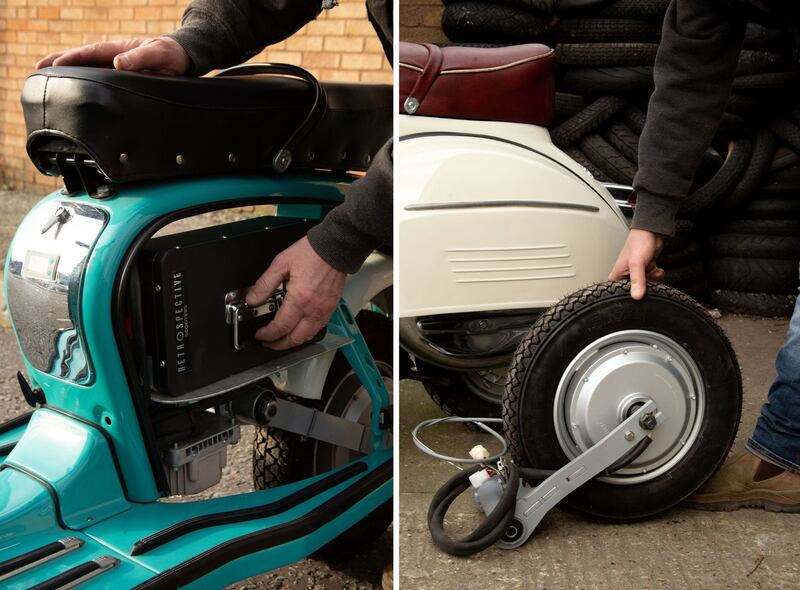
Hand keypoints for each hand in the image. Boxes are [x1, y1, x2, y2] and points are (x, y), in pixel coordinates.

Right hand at [36, 37, 188, 75]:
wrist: (184, 58)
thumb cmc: (172, 55)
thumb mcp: (159, 54)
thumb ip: (140, 58)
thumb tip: (117, 63)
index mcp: (118, 49)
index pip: (89, 53)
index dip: (71, 59)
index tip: (54, 66)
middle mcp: (113, 56)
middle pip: (81, 59)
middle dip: (59, 62)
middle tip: (37, 69)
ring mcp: (116, 66)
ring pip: (88, 69)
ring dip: (68, 73)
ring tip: (47, 79)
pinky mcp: (122, 77)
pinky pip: (99, 78)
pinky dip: (86, 82)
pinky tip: (77, 90)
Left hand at [247, 237, 345, 349]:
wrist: (335, 247)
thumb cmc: (312, 253)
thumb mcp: (281, 263)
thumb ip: (265, 284)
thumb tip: (253, 299)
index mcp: (299, 299)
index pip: (280, 327)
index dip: (267, 335)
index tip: (260, 334)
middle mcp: (313, 309)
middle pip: (294, 338)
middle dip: (279, 344)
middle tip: (268, 342)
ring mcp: (324, 310)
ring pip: (307, 337)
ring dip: (293, 341)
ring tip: (283, 338)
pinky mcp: (331, 307)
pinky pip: (318, 328)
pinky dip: (306, 333)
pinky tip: (300, 328)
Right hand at [608, 229, 664, 299]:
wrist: (652, 232)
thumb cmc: (638, 242)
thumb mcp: (636, 264)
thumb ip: (637, 281)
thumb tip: (637, 296)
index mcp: (617, 275)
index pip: (619, 292)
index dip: (629, 295)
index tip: (638, 292)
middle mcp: (626, 275)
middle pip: (635, 290)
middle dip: (645, 286)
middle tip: (647, 278)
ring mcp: (637, 273)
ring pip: (646, 286)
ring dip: (653, 280)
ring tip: (653, 271)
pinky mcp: (646, 270)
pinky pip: (652, 279)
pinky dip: (657, 276)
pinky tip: (657, 270)